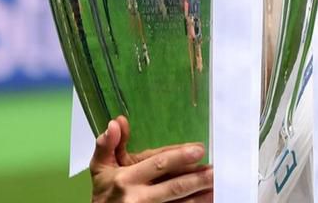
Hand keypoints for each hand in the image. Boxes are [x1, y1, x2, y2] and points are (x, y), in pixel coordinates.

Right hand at [90, 116, 213, 202]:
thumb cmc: (104, 193)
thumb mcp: (100, 168)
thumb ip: (107, 145)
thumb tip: (116, 122)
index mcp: (126, 179)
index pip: (158, 164)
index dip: (179, 157)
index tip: (199, 149)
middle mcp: (138, 197)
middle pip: (173, 186)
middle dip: (196, 177)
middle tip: (214, 169)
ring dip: (200, 194)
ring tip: (217, 183)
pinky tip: (209, 198)